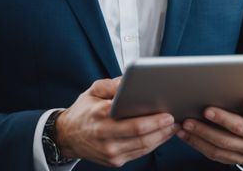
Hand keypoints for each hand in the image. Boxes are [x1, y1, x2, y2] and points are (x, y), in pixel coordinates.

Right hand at [56, 78, 178, 166]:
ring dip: (162, 137)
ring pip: (143, 147)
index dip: (153, 120)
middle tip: (176, 120)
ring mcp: (110, 152)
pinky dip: (153, 144)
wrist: (66, 136)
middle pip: (141, 136)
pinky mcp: (114, 161)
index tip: (168, 113)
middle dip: (162, 129)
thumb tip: (130, 81)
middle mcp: (105, 137)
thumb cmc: (83, 111)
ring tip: (174, 127)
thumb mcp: (93, 91)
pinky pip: (139, 153)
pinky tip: (161, 135)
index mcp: (101, 117)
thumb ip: (112, 84)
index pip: (132, 122)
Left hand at [178, 99, 242, 166]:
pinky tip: (185, 134)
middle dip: (221, 119)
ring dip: (202, 133)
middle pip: (239, 129)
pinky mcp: (233, 160)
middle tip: (205, 111)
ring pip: (222, 144)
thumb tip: (229, 85)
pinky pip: (213, 153)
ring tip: (187, 124)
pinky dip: (197, 143)